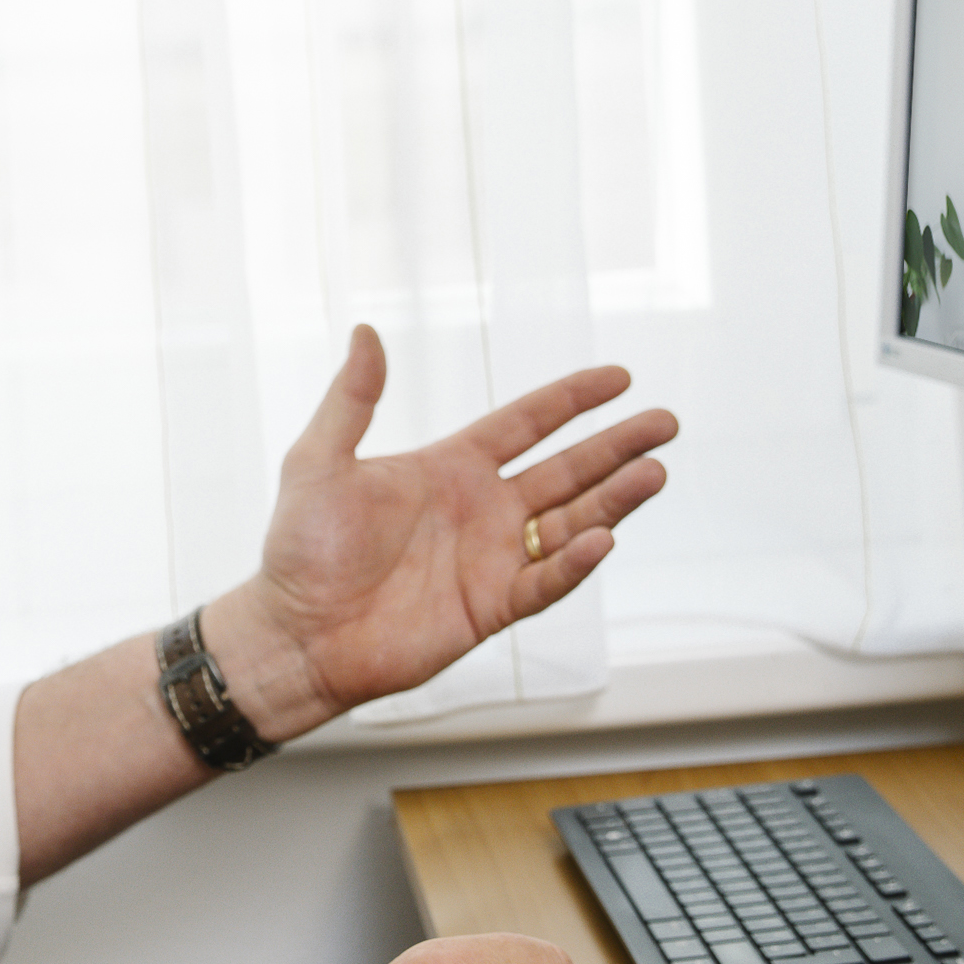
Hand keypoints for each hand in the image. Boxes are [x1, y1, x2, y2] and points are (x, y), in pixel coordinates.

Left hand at [213, 328, 674, 732]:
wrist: (296, 633)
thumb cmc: (300, 550)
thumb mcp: (319, 460)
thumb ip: (352, 399)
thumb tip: (365, 330)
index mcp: (449, 468)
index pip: (527, 423)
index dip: (573, 401)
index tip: (620, 378)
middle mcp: (481, 510)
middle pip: (567, 469)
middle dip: (618, 447)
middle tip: (666, 423)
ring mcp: (490, 560)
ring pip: (571, 522)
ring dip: (614, 499)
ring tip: (656, 473)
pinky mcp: (490, 608)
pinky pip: (545, 581)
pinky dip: (576, 563)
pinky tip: (604, 538)